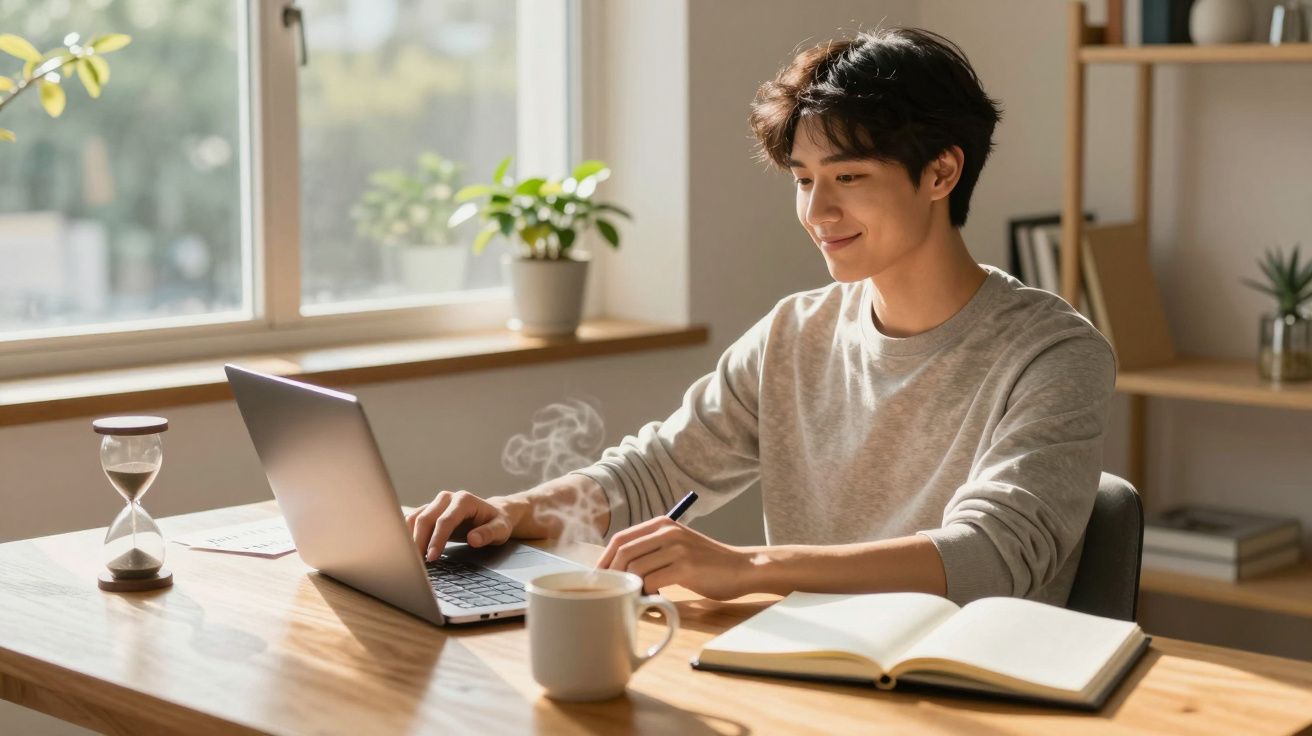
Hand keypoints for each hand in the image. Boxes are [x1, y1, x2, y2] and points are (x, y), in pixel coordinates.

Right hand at [405, 490, 517, 560]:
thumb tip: (474, 539)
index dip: (437, 539)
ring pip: (415, 518)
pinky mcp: (430, 511)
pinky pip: (413, 520)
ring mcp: (436, 503)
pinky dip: (409, 535)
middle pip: (425, 518)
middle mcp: (447, 498)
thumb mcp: (501, 529)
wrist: (493, 514)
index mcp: (464, 500)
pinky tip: (411, 550)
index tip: (432, 556)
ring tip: (412, 559)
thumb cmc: (497, 522)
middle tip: (417, 562)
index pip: (445, 520)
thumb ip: (488, 533)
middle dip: (419, 541)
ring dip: (411, 538)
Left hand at [597, 516, 756, 599]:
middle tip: (612, 593)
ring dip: (630, 588)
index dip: (605, 560)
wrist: (742, 568)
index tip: (600, 579)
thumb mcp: (677, 546)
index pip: (620, 538)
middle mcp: (667, 531)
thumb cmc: (707, 563)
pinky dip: (646, 595)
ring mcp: (676, 548)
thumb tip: (618, 568)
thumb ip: (652, 550)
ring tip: (636, 598)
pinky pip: (652, 582)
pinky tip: (653, 600)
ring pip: (635, 568)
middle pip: (623, 552)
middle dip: (612, 576)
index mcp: (662, 523)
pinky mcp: (685, 566)